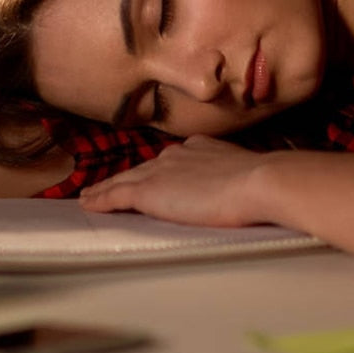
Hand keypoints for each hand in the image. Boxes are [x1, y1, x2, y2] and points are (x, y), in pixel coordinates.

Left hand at [77, 135, 270, 226]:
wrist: (259, 182)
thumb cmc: (264, 184)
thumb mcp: (246, 175)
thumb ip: (235, 178)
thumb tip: (242, 188)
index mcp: (198, 149)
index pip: (169, 162)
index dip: (156, 171)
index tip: (151, 176)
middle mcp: (175, 155)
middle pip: (142, 169)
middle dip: (126, 178)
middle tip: (106, 186)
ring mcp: (159, 171)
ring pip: (124, 180)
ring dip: (106, 189)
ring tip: (90, 196)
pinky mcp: (148, 191)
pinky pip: (116, 195)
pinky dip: (101, 199)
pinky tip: (89, 204)